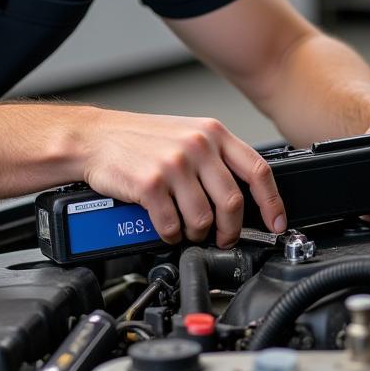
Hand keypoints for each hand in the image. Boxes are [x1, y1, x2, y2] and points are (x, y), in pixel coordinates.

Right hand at [77, 109, 286, 247]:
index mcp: (212, 132)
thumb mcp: (185, 134)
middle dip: (230, 230)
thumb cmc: (137, 139)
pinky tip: (164, 226)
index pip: (258, 170)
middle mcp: (197, 145)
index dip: (272, 203)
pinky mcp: (151, 184)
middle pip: (233, 202)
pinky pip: (172, 225)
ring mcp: (174, 164)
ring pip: (204, 219)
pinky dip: (170, 234)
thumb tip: (241, 195)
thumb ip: (214, 158)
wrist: (94, 138)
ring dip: (196, 234)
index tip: (276, 223)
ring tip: (186, 229)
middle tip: (222, 238)